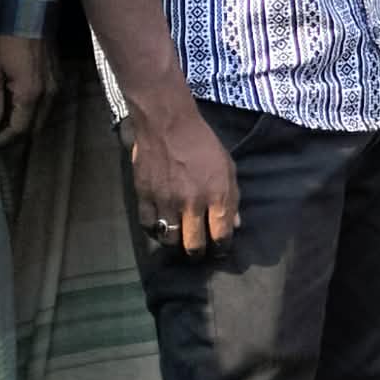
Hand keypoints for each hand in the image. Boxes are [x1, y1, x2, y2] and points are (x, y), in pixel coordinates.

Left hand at [0, 34, 47, 149]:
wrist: (30, 17)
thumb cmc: (6, 42)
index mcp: (30, 95)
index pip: (20, 129)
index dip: (4, 140)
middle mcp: (49, 95)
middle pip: (35, 128)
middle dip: (17, 137)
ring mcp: (57, 87)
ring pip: (43, 117)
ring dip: (27, 125)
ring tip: (6, 125)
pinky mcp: (58, 79)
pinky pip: (48, 105)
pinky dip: (34, 113)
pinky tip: (19, 108)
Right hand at [128, 99, 238, 256]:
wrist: (168, 125)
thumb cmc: (203, 144)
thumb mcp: (228, 168)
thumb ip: (232, 198)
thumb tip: (235, 225)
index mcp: (217, 196)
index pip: (221, 235)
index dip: (222, 247)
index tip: (220, 249)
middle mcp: (192, 204)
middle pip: (194, 244)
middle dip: (198, 253)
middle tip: (199, 252)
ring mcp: (166, 202)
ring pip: (170, 240)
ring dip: (176, 244)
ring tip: (179, 241)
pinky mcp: (145, 197)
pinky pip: (148, 226)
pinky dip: (154, 231)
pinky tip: (160, 228)